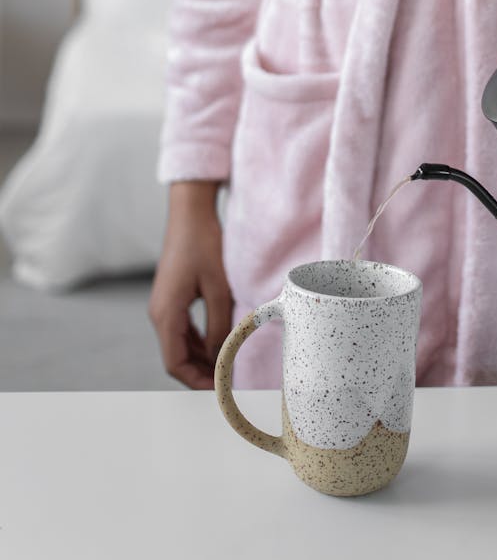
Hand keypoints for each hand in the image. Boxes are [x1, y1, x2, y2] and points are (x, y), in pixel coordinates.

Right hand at [148, 181, 233, 389]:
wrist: (191, 214)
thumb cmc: (204, 245)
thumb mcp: (218, 287)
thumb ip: (218, 325)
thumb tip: (219, 356)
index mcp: (165, 313)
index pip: (174, 363)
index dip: (197, 381)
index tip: (220, 390)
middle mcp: (159, 313)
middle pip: (176, 358)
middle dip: (201, 373)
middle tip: (229, 383)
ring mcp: (164, 306)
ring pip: (180, 345)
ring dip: (201, 359)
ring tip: (228, 368)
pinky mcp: (173, 298)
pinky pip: (184, 330)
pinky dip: (200, 343)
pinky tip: (220, 345)